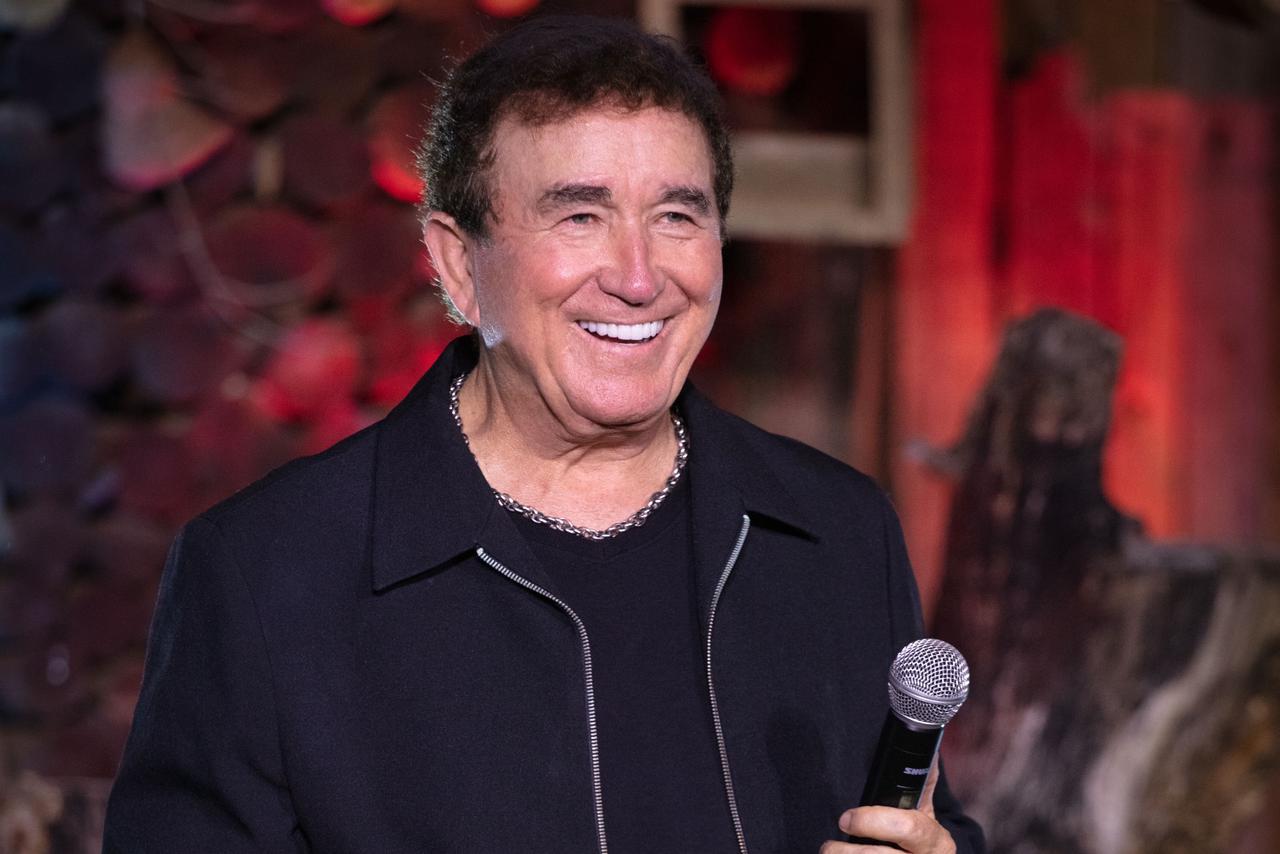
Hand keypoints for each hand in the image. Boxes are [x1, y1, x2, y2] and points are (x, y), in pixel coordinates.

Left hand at [819, 759, 956, 853]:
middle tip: (829, 846)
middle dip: (848, 852)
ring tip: (829, 853)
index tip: (846, 819)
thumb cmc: (922, 843)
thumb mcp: (925, 816)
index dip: (873, 822)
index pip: (908, 828)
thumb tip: (927, 750)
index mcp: (935, 842)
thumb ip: (921, 785)